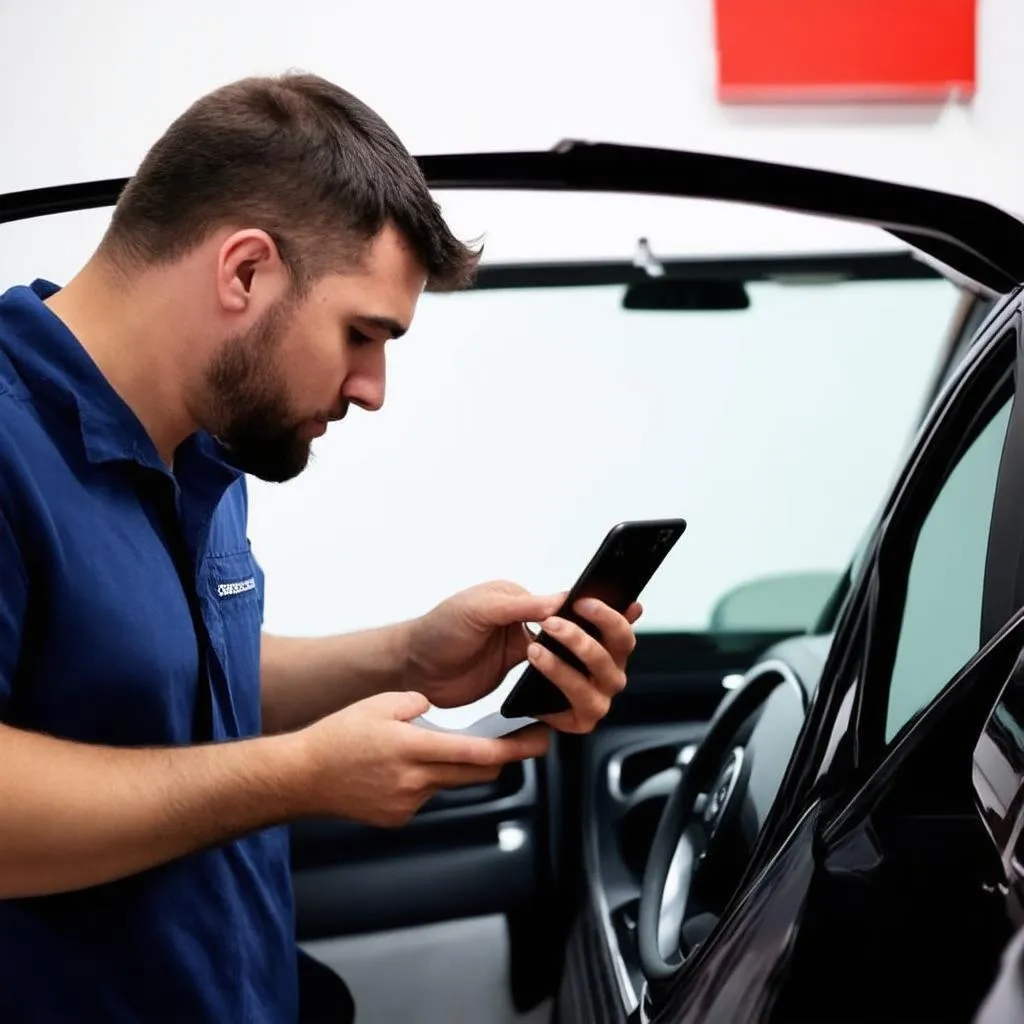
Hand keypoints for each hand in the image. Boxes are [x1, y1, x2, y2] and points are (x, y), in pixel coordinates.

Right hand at [296, 691, 550, 826]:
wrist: (302, 777)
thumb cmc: (336, 737)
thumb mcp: (379, 703)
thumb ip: (416, 703)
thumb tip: (433, 709)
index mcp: (413, 748)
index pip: (477, 752)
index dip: (514, 748)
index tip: (539, 740)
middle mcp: (415, 781)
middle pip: (477, 773)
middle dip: (504, 757)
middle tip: (525, 741)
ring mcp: (408, 803)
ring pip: (452, 783)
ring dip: (460, 766)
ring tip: (443, 745)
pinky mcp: (399, 816)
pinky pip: (428, 795)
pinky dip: (429, 779)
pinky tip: (406, 767)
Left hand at [406, 581, 642, 733]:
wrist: (414, 666)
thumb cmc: (442, 628)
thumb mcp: (478, 607)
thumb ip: (522, 605)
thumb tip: (565, 601)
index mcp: (545, 610)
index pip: (600, 614)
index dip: (620, 616)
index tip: (628, 607)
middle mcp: (555, 641)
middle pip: (612, 653)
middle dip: (594, 644)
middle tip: (556, 631)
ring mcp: (549, 674)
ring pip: (599, 686)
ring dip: (576, 673)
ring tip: (535, 654)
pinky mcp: (536, 702)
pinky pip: (572, 711)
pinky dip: (567, 709)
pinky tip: (544, 701)